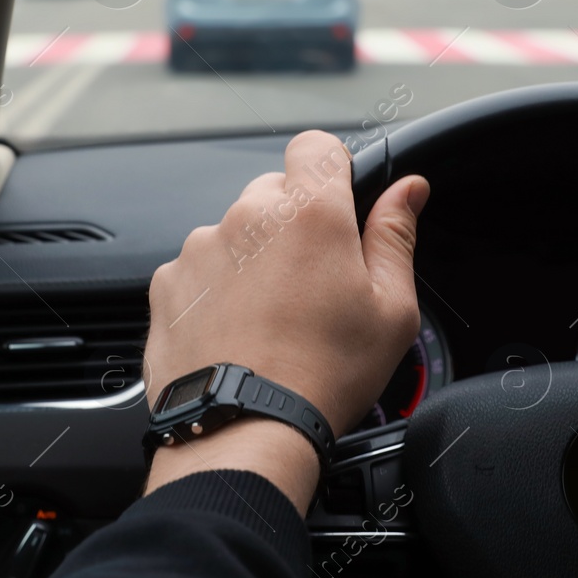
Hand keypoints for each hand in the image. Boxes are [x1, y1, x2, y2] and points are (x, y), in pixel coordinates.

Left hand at [143, 131, 429, 507]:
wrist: (244, 431)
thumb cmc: (323, 376)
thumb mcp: (391, 309)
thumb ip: (396, 235)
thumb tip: (407, 189)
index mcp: (310, 213)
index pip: (316, 146)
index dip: (332, 170)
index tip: (340, 205)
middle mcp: (248, 216)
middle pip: (275, 193)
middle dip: (295, 227)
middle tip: (316, 286)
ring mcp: (201, 248)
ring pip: (236, 233)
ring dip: (254, 260)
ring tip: (274, 320)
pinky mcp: (169, 283)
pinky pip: (200, 270)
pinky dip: (218, 291)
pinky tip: (239, 333)